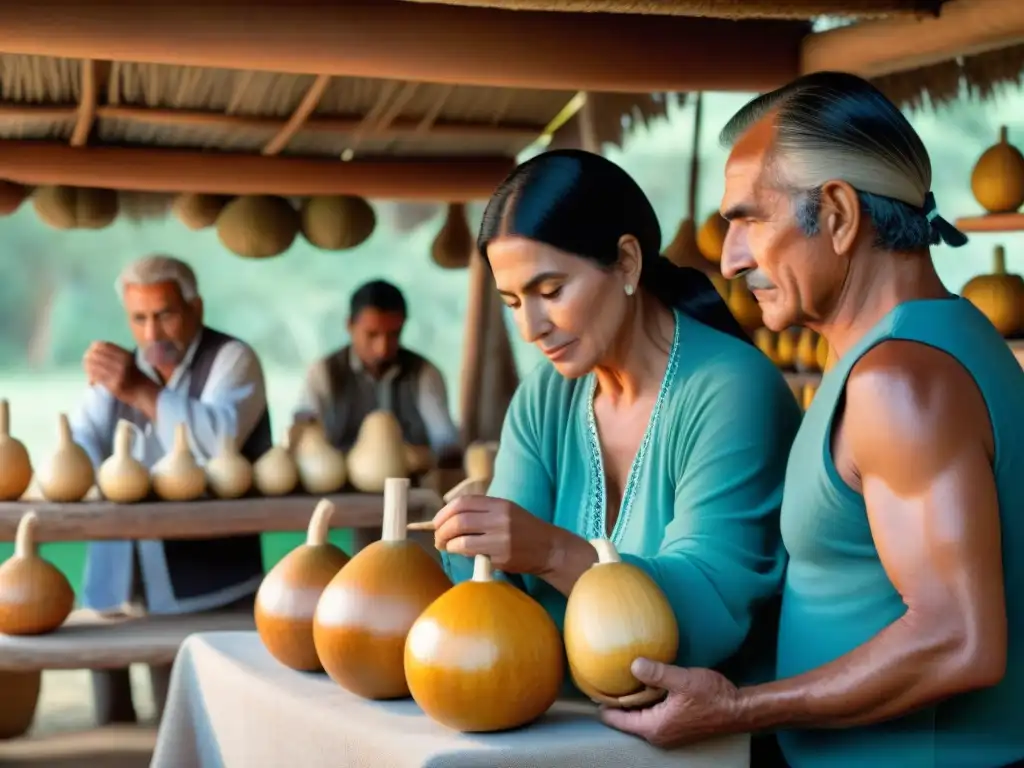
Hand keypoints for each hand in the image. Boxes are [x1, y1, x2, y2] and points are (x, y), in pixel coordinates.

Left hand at [83, 342, 153, 406]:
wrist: (144, 392)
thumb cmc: (135, 376)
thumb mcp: (129, 360)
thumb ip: (115, 353)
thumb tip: (93, 348)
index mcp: (125, 354)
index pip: (103, 345)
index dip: (93, 348)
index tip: (91, 353)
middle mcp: (122, 362)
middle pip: (96, 355)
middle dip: (88, 359)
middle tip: (86, 364)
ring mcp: (118, 374)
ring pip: (94, 366)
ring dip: (88, 369)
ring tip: (89, 373)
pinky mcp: (114, 385)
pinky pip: (97, 378)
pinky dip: (91, 379)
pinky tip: (92, 382)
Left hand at [431, 495, 559, 575]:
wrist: (549, 548)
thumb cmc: (524, 528)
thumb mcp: (506, 511)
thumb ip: (482, 511)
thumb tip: (450, 516)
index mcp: (499, 504)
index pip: (463, 503)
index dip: (444, 512)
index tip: (437, 522)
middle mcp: (499, 519)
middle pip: (458, 521)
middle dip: (441, 530)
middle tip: (437, 538)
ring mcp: (501, 539)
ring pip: (462, 540)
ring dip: (447, 544)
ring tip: (445, 546)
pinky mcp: (502, 558)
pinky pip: (473, 555)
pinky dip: (460, 553)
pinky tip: (459, 553)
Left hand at [600, 659, 741, 747]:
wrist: (739, 709)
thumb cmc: (713, 697)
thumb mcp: (682, 680)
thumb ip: (657, 673)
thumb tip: (633, 664)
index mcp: (655, 727)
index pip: (618, 719)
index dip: (603, 705)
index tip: (591, 688)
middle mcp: (658, 734)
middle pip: (627, 718)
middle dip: (616, 701)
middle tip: (603, 679)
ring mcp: (668, 731)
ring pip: (640, 715)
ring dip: (632, 700)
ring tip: (619, 679)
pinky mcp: (676, 724)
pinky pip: (652, 713)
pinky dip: (645, 701)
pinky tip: (644, 684)